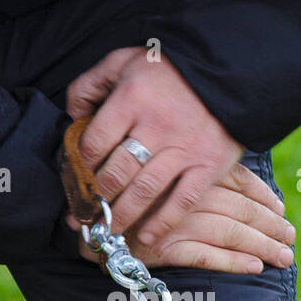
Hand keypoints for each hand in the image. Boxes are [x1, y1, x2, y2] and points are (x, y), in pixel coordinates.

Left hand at [67, 46, 243, 247]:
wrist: (228, 75)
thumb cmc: (171, 70)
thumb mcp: (124, 61)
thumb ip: (92, 84)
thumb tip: (73, 115)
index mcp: (132, 100)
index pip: (95, 142)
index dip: (81, 165)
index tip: (76, 179)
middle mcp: (157, 128)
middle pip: (117, 172)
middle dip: (96, 198)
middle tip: (84, 215)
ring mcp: (184, 151)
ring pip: (145, 191)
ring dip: (122, 216)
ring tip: (106, 231)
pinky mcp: (208, 167)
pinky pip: (183, 201)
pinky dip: (163, 223)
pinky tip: (146, 238)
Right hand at [79, 163, 294, 274]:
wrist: (82, 216)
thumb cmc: (126, 195)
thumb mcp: (161, 174)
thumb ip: (195, 174)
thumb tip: (234, 186)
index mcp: (185, 169)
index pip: (235, 181)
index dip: (262, 197)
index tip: (281, 209)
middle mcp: (183, 192)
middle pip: (240, 208)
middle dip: (270, 225)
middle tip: (290, 237)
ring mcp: (174, 220)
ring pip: (230, 232)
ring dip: (262, 245)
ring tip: (283, 257)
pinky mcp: (163, 247)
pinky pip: (206, 256)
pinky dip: (232, 261)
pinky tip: (255, 267)